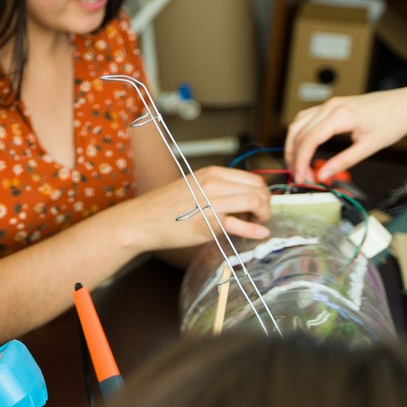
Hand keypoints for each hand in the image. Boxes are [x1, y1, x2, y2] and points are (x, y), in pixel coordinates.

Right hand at [126, 167, 271, 251]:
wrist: (140, 221)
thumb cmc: (163, 208)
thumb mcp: (193, 187)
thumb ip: (218, 190)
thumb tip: (243, 200)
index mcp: (212, 173)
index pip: (253, 179)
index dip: (262, 194)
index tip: (258, 206)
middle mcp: (214, 183)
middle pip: (259, 190)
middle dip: (266, 205)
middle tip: (259, 217)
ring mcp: (212, 201)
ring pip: (256, 203)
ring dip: (263, 216)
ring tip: (255, 225)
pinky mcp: (208, 221)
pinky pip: (241, 224)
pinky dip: (255, 230)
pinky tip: (260, 234)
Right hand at [285, 87, 406, 183]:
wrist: (406, 104)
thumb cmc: (393, 121)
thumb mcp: (369, 147)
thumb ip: (343, 162)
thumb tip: (324, 175)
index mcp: (341, 115)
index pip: (309, 140)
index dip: (301, 161)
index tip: (302, 177)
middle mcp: (331, 106)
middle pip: (299, 133)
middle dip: (295, 157)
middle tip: (300, 175)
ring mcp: (329, 104)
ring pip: (297, 124)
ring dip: (293, 145)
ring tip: (297, 164)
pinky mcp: (331, 105)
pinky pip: (306, 119)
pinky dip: (300, 135)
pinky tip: (303, 147)